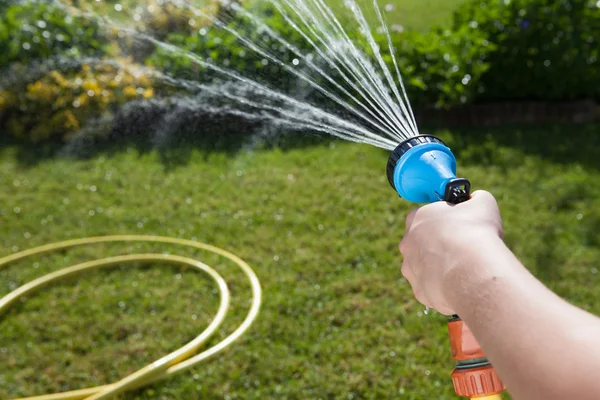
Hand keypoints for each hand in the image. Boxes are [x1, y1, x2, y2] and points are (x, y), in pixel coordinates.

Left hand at [399, 191, 503, 314]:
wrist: (473, 272)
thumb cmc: (476, 233)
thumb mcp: (482, 203)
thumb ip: (474, 198)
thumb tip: (475, 199)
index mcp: (416, 218)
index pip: (425, 216)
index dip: (443, 220)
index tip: (458, 225)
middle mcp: (407, 243)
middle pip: (422, 243)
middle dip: (439, 245)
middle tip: (462, 248)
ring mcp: (410, 269)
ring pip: (424, 267)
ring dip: (440, 267)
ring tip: (463, 269)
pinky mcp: (418, 291)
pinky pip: (431, 288)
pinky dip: (444, 288)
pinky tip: (460, 285)